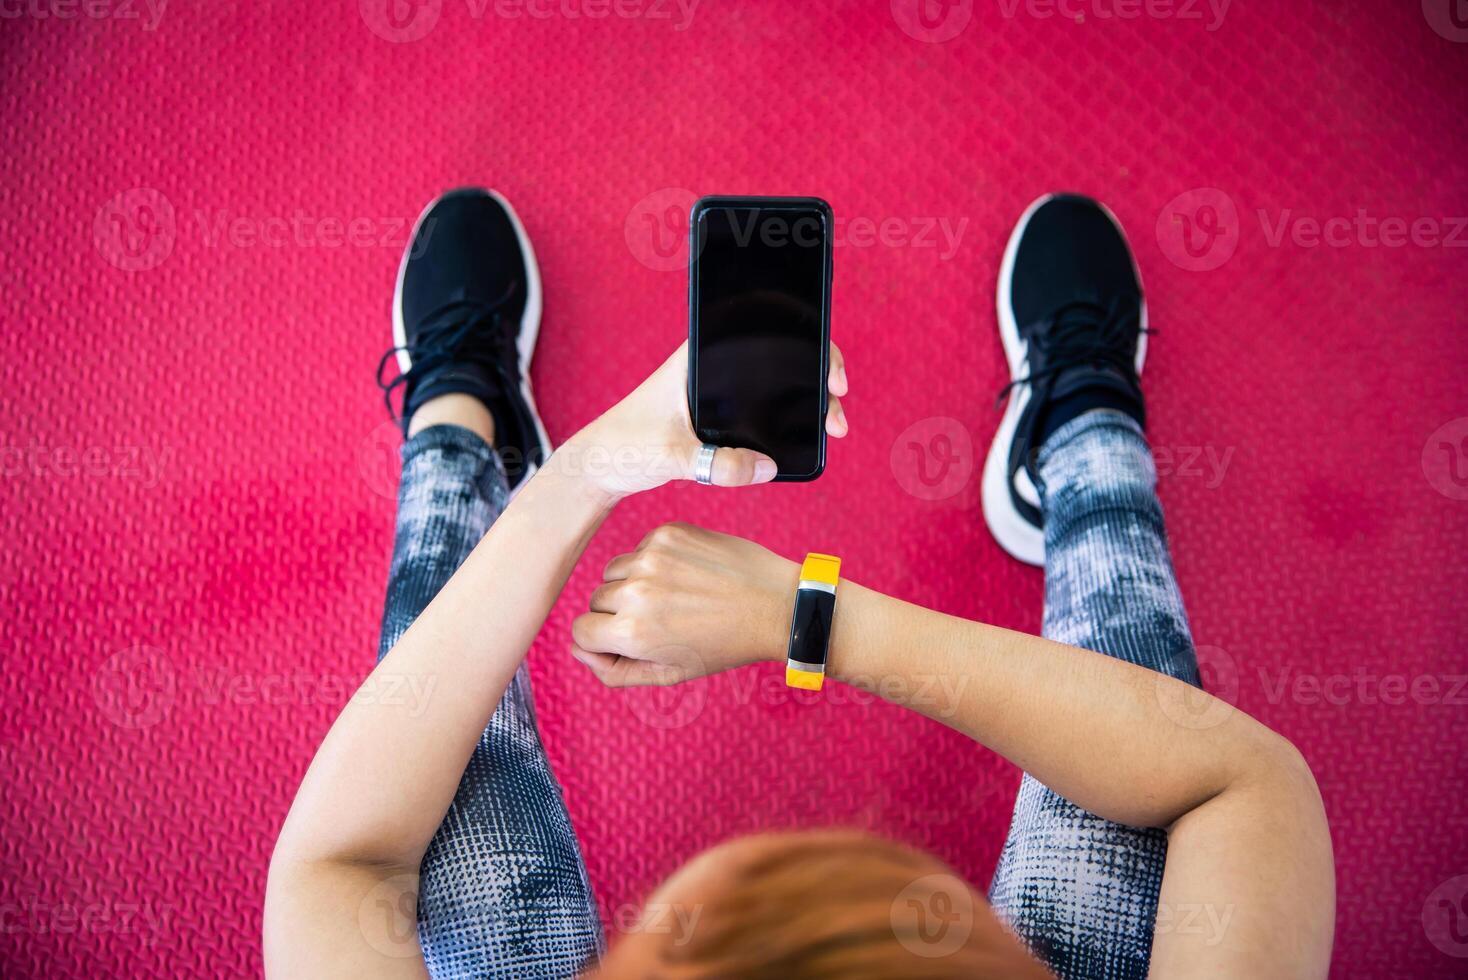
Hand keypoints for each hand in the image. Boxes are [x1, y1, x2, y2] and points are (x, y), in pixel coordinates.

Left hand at [557, 340, 847, 498]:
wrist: (597, 466)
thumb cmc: (623, 447)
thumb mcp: (671, 456)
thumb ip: (716, 464)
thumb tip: (766, 467)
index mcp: (699, 356)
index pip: (765, 328)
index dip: (807, 343)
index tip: (830, 374)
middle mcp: (712, 367)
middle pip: (781, 357)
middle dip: (818, 376)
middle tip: (837, 410)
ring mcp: (716, 392)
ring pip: (776, 386)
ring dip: (808, 400)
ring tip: (831, 427)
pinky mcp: (716, 416)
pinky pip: (763, 410)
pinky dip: (789, 419)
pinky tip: (803, 438)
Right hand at [570, 522, 796, 685]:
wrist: (775, 604)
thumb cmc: (724, 644)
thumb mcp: (669, 673)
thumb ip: (615, 670)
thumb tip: (577, 649)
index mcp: (632, 632)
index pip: (580, 630)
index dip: (602, 639)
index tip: (631, 640)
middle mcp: (636, 591)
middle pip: (596, 600)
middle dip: (618, 612)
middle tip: (662, 619)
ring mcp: (652, 556)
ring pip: (614, 571)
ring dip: (633, 584)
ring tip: (675, 596)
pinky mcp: (668, 532)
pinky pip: (639, 548)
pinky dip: (655, 561)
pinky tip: (688, 574)